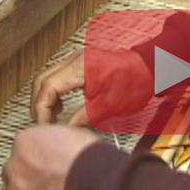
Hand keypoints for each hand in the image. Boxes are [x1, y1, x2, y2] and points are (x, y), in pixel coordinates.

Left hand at [0, 125, 99, 189]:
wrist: (95, 184)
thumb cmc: (90, 160)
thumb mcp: (74, 135)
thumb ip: (57, 140)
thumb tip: (60, 146)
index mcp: (26, 141)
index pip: (22, 149)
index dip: (36, 158)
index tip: (47, 165)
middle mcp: (13, 164)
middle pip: (13, 170)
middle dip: (26, 176)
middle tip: (46, 182)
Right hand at [32, 48, 153, 126]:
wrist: (151, 66)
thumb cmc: (136, 81)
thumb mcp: (109, 105)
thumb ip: (84, 117)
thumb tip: (66, 130)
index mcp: (79, 69)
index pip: (47, 88)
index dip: (41, 110)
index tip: (45, 127)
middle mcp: (74, 60)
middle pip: (42, 81)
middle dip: (39, 104)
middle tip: (44, 124)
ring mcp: (76, 60)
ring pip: (48, 77)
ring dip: (46, 97)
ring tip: (51, 118)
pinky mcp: (81, 63)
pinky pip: (58, 75)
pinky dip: (55, 91)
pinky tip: (61, 106)